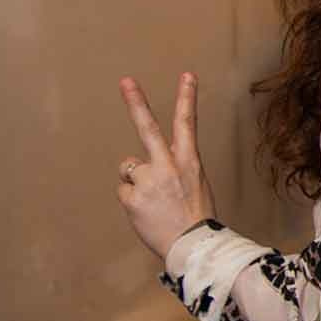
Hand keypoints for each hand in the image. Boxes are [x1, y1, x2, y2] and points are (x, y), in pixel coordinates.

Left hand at [116, 74, 216, 261]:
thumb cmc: (195, 217)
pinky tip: (146, 212)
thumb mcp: (196, 185)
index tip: (187, 75)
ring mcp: (149, 180)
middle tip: (126, 81)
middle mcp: (168, 165)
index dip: (187, 97)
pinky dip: (132, 200)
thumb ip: (173, 168)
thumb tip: (141, 165)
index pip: (188, 123)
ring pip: (129, 168)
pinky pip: (124, 190)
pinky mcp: (132, 197)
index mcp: (190, 162)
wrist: (193, 246)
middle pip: (148, 128)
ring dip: (136, 181)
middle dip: (136, 103)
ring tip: (153, 201)